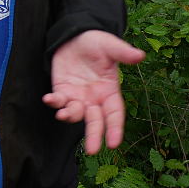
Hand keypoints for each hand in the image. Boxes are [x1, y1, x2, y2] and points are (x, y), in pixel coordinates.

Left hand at [43, 30, 144, 153]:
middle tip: (92, 150)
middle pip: (95, 121)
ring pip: (75, 114)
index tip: (113, 143)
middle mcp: (94, 99)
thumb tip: (140, 55)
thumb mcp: (110, 46)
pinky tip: (49, 99)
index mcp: (109, 92)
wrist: (75, 37)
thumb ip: (123, 53)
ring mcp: (77, 97)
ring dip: (70, 116)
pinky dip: (54, 102)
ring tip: (64, 114)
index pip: (114, 114)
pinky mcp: (61, 91)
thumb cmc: (96, 43)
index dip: (115, 129)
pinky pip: (58, 101)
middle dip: (93, 136)